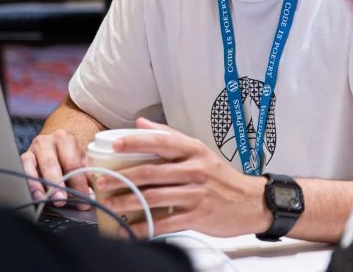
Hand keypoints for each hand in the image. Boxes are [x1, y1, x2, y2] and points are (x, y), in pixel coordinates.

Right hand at [19, 129, 91, 209]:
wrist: (54, 143)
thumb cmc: (69, 155)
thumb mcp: (81, 159)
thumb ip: (88, 174)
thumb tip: (95, 190)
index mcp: (65, 138)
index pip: (73, 163)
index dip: (79, 183)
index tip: (84, 198)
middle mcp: (46, 141)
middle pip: (51, 164)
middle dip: (56, 184)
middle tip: (61, 199)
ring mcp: (32, 149)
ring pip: (32, 166)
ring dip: (38, 185)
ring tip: (44, 199)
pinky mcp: (23, 158)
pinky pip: (22, 171)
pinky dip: (28, 184)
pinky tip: (34, 196)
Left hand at [96, 118, 269, 237]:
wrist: (252, 203)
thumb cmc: (221, 176)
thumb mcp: (199, 151)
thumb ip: (169, 136)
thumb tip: (140, 123)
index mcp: (193, 150)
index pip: (161, 142)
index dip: (136, 142)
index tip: (114, 145)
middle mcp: (194, 170)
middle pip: (151, 172)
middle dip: (122, 177)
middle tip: (100, 181)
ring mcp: (196, 194)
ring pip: (154, 197)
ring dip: (128, 201)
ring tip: (109, 204)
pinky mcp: (197, 216)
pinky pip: (166, 222)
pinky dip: (145, 227)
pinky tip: (130, 229)